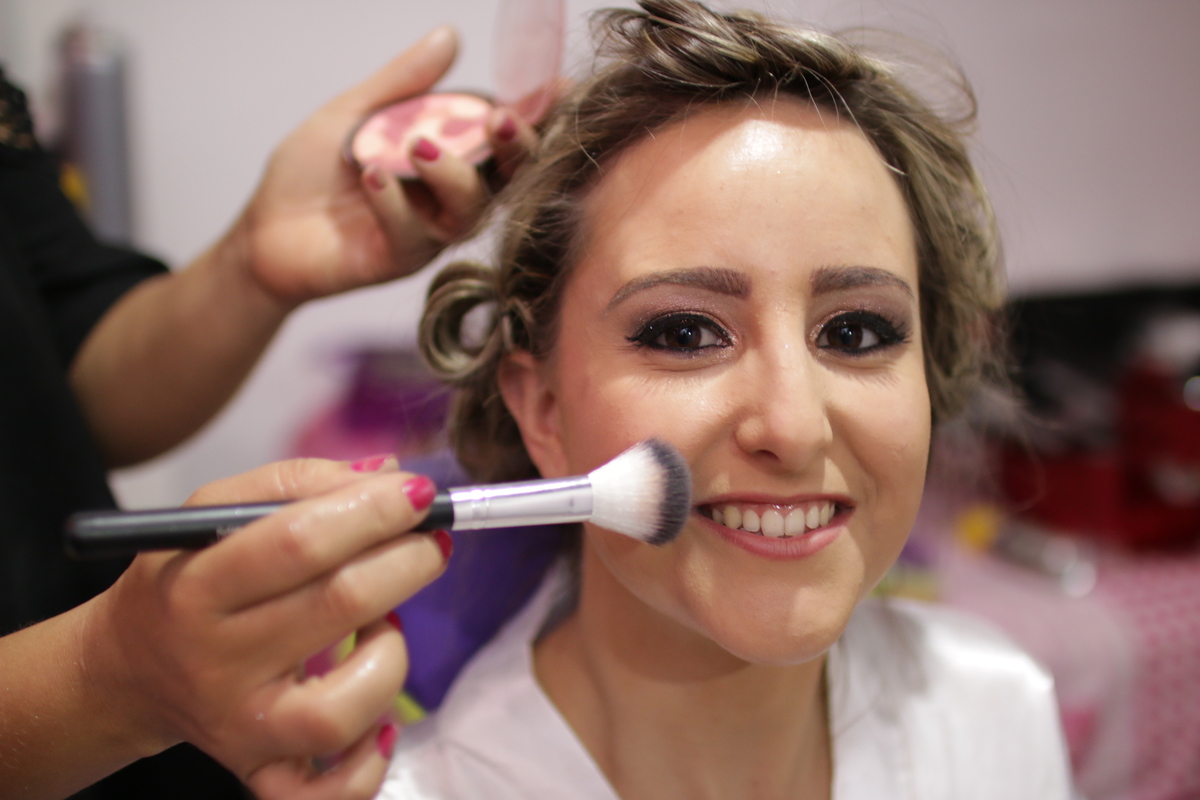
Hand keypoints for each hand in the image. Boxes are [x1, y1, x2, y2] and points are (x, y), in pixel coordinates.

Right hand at [82, 458, 447, 799]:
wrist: (132, 668)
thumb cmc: (185, 576)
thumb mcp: (213, 511)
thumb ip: (299, 483)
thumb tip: (389, 474)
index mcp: (196, 585)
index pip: (298, 541)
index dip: (373, 512)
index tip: (420, 494)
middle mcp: (216, 661)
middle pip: (339, 605)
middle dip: (408, 561)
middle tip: (430, 541)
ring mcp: (241, 726)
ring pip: (345, 707)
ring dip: (392, 653)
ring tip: (386, 624)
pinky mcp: (261, 771)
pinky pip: (330, 791)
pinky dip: (370, 761)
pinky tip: (379, 719)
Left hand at [237, 26, 540, 304]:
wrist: (263, 231)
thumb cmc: (311, 174)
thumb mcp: (354, 113)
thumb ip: (404, 83)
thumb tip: (450, 35)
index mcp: (449, 157)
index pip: (504, 138)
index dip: (536, 115)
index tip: (557, 87)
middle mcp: (448, 197)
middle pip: (508, 179)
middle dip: (516, 149)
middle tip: (503, 119)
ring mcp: (428, 233)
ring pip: (468, 211)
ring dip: (453, 175)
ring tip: (420, 146)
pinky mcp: (397, 261)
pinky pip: (412, 235)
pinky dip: (395, 203)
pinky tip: (373, 176)